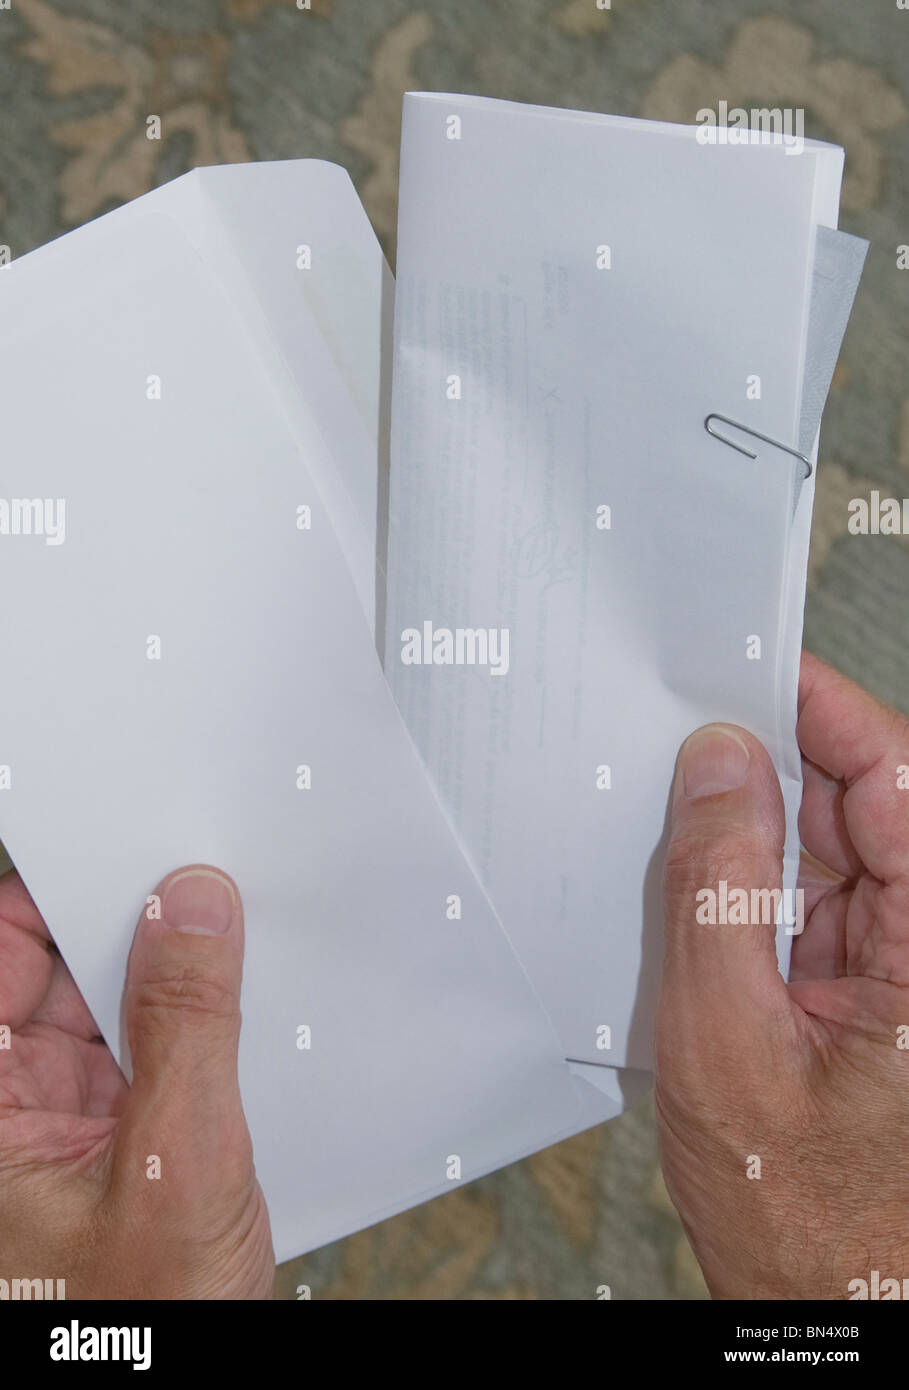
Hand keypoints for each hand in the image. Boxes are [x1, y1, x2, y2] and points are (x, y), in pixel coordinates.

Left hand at [0, 864, 273, 1297]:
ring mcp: (63, 1115)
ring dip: (170, 969)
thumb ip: (187, 1023)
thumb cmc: (144, 1326)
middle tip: (206, 875)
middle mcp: (10, 1100)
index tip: (125, 833)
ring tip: (237, 934)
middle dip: (128, 918)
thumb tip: (193, 904)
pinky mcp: (115, 1132)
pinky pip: (149, 1041)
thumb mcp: (177, 1162)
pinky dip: (194, 1015)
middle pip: (54, 965)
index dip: (52, 884)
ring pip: (109, 998)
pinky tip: (241, 1001)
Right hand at [656, 652, 908, 1299]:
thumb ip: (717, 886)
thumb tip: (719, 765)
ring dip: (752, 829)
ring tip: (673, 819)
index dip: (824, 710)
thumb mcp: (726, 1038)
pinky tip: (695, 881)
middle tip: (681, 733)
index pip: (897, 779)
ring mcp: (900, 964)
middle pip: (862, 803)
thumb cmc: (807, 1219)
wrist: (833, 1314)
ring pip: (829, 847)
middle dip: (771, 764)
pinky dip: (748, 882)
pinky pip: (807, 898)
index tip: (751, 665)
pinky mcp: (865, 986)